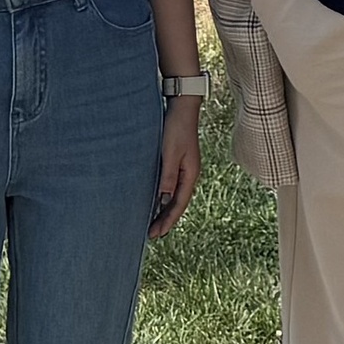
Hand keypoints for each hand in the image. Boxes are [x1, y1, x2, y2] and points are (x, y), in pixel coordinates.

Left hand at [150, 95, 202, 237]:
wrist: (182, 108)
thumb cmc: (176, 128)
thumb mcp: (170, 153)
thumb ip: (168, 175)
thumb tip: (164, 200)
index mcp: (190, 174)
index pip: (178, 204)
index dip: (168, 220)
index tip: (156, 234)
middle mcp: (189, 174)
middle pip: (177, 203)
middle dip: (166, 220)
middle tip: (152, 236)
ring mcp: (184, 169)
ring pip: (174, 196)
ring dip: (164, 210)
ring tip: (153, 224)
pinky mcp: (177, 163)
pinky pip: (170, 186)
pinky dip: (163, 197)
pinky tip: (155, 202)